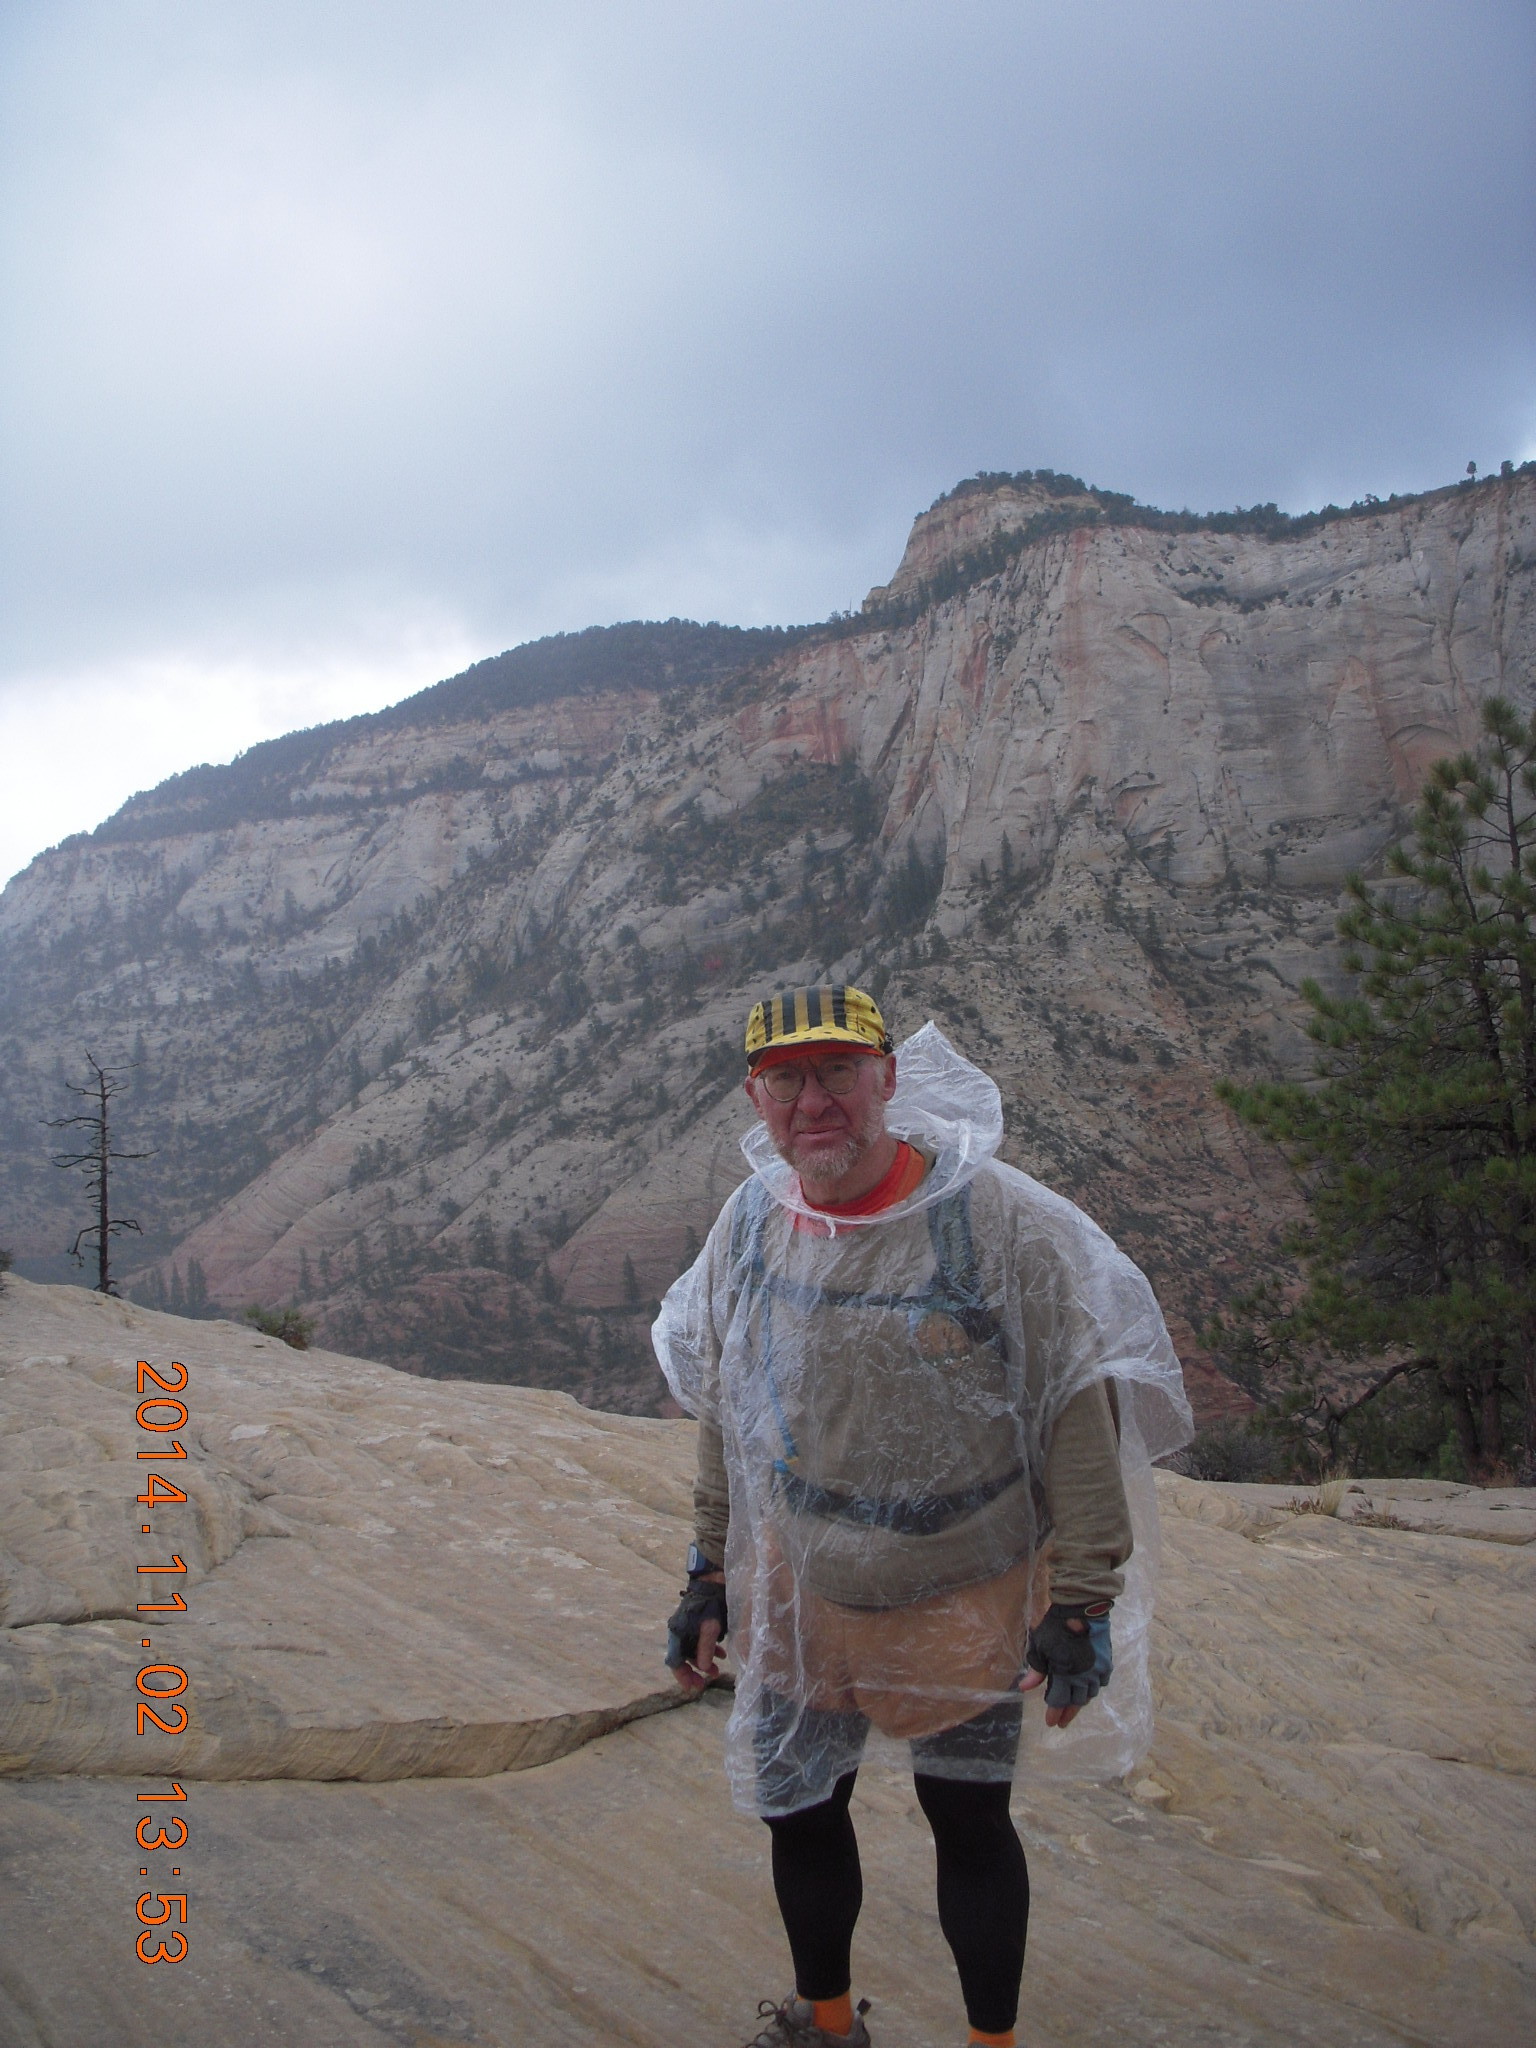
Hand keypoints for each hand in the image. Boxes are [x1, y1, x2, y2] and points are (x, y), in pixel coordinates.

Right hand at [665, 1572, 726, 1693]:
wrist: (713, 1581)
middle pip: (682, 1658)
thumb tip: (703, 1669)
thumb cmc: (711, 1604)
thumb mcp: (711, 1627)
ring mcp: (686, 1627)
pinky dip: (709, 1650)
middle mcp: (678, 1632)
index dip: (682, 1676)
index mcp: (678, 1633)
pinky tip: (721, 1654)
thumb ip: (706, 1648)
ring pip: (692, 1651)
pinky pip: (698, 1642)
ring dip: (703, 1662)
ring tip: (717, 1671)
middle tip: (703, 1684)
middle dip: (693, 1672)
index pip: (674, 1661)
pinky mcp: (694, 1624)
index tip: (693, 1687)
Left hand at [1019, 1601, 1112, 1728]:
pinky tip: (1089, 1689)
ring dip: (1080, 1701)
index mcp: (1065, 1674)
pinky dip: (1094, 1688)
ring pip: (1090, 1694)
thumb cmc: (1056, 1626)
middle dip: (1067, 1712)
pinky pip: (1102, 1682)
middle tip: (1062, 1722)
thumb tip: (1025, 1688)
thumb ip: (1036, 1670)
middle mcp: (1083, 1677)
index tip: (1051, 1723)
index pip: (1059, 1701)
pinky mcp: (1106, 1661)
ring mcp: (1097, 1670)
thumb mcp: (1040, 1647)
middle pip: (1076, 1702)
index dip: (1054, 1713)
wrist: (1082, 1608)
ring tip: (1073, 1705)